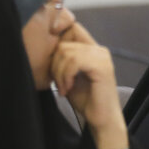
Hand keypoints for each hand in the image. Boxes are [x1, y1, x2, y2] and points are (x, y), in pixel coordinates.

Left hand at [51, 21, 127, 148]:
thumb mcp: (69, 76)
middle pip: (64, 41)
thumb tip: (45, 49)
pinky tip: (68, 88)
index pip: (71, 28)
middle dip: (54, 63)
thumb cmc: (86, 100)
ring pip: (67, 52)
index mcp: (92, 49)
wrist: (102, 120)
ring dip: (59, 73)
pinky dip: (66, 76)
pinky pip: (75, 61)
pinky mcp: (102, 67)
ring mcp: (102, 57)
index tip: (52, 63)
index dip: (57, 41)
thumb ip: (63, 61)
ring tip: (64, 88)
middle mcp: (99, 49)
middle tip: (58, 83)